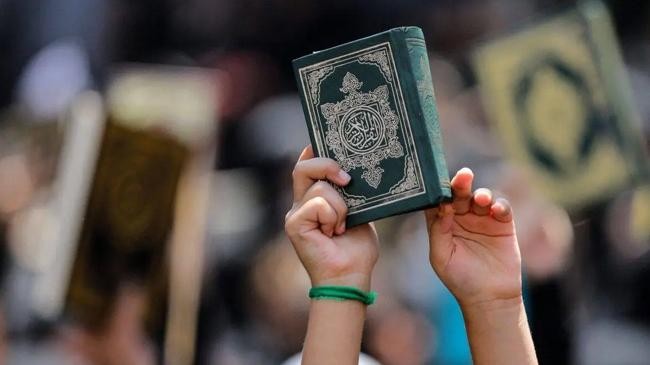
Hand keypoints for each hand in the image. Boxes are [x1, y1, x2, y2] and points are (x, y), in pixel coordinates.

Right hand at [285, 146, 378, 290]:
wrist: (350, 276)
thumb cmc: (356, 248)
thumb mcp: (359, 211)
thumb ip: (350, 193)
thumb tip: (353, 170)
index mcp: (314, 199)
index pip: (306, 165)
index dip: (314, 151)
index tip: (327, 141)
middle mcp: (300, 204)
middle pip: (303, 167)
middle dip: (327, 165)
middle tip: (347, 179)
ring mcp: (295, 214)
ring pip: (319, 188)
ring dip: (340, 206)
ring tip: (342, 226)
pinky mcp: (294, 225)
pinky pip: (318, 204)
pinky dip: (333, 216)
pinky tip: (334, 233)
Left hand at [425, 167, 521, 308]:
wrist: (489, 297)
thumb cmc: (460, 278)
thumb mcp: (441, 256)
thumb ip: (439, 230)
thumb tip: (442, 205)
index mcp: (443, 223)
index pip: (439, 201)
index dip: (438, 190)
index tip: (438, 183)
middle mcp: (462, 217)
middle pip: (460, 194)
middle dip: (461, 184)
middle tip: (463, 176)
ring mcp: (483, 219)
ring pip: (481, 197)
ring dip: (481, 194)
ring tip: (480, 199)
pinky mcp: (503, 224)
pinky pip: (502, 208)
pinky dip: (500, 205)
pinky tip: (496, 210)